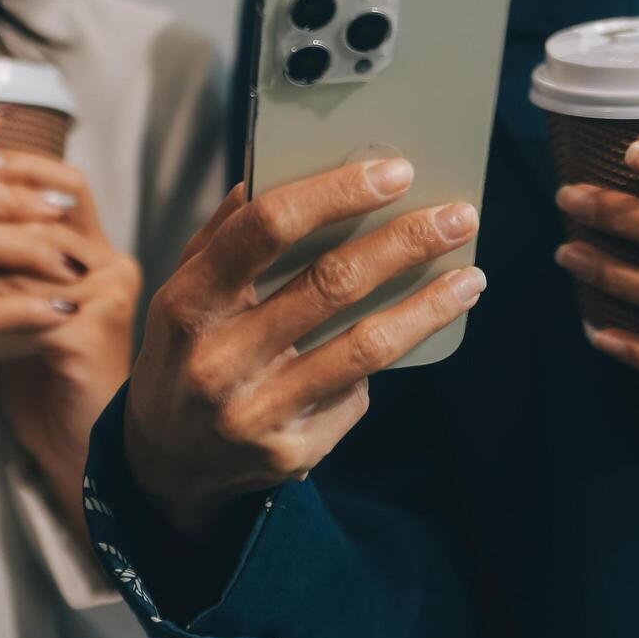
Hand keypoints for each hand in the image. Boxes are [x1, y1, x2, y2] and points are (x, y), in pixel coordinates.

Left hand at [0, 153, 141, 521]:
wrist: (70, 446)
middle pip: (49, 206)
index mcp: (101, 253)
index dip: (14, 165)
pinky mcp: (89, 336)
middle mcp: (114, 267)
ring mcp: (106, 300)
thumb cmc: (38, 375)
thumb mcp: (18, 300)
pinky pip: (22, 303)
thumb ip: (2, 254)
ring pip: (29, 253)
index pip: (65, 185)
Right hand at [125, 159, 484, 538]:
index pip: (266, 228)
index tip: (395, 172)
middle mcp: (221, 359)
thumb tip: (279, 171)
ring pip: (366, 346)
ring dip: (429, 306)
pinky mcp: (291, 452)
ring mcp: (257, 411)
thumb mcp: (183, 294)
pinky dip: (382, 362)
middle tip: (458, 217)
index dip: (336, 193)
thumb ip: (226, 235)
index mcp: (189, 303)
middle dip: (406, 242)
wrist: (167, 466)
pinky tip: (406, 339)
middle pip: (332, 283)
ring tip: (471, 277)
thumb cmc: (185, 356)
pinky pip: (357, 395)